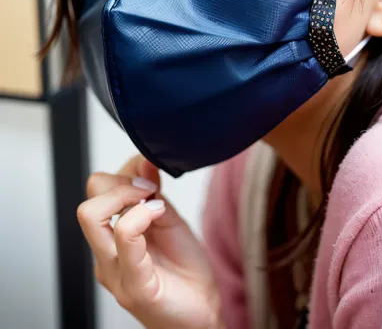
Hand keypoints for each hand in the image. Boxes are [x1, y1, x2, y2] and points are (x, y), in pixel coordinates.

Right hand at [77, 154, 221, 328]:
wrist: (204, 312)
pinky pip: (125, 239)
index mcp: (111, 238)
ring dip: (126, 197)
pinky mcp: (134, 286)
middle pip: (87, 201)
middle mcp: (106, 256)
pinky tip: (160, 215)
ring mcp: (115, 272)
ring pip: (92, 216)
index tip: (150, 180)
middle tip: (149, 192)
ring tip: (154, 205)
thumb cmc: (185, 270)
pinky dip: (141, 216)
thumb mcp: (170, 219)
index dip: (124, 173)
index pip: (95, 190)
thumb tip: (145, 159)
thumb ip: (154, 191)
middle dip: (121, 184)